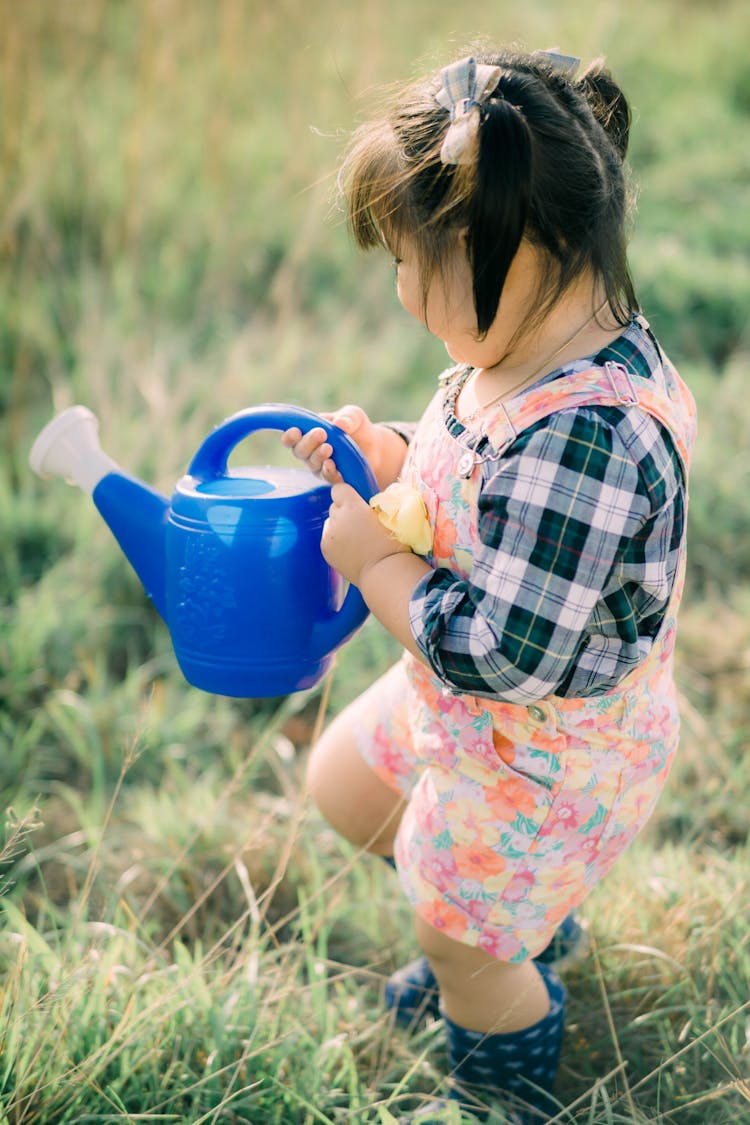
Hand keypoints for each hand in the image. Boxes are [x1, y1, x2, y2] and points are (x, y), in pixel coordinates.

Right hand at [281, 404, 406, 488]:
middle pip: (299, 451)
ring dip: (318, 456)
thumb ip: (347, 417)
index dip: (290, 436)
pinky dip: (328, 470)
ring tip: (329, 448)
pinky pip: (326, 476)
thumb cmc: (358, 428)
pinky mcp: (333, 477)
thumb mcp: (355, 416)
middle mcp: (310, 452)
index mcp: (308, 433)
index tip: (296, 431)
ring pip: (311, 464)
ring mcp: (320, 466)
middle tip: (321, 434)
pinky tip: (331, 464)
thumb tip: (339, 423)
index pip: (291, 438)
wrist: (375, 447)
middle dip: (308, 442)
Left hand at [322, 482, 409, 586]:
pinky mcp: (325, 549)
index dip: (348, 495)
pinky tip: (352, 550)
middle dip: (345, 512)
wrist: (384, 571)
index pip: (339, 489)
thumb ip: (368, 504)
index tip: (357, 502)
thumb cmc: (393, 542)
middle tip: (361, 524)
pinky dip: (337, 541)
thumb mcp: (386, 515)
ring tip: (357, 540)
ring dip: (340, 527)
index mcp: (352, 506)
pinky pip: (329, 538)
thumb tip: (361, 502)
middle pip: (334, 506)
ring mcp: (328, 535)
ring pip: (331, 523)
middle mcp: (336, 518)